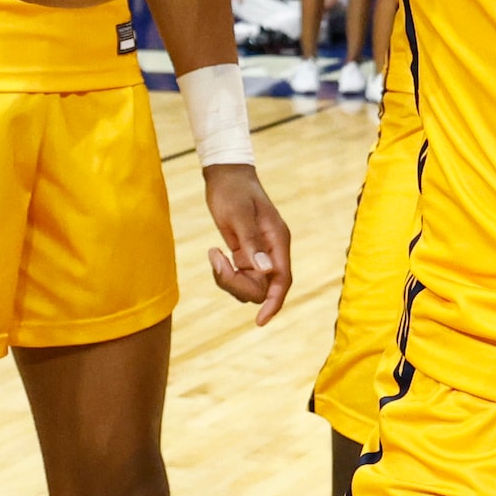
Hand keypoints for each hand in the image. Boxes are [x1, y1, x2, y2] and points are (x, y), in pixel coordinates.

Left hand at [200, 163, 290, 325]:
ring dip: (228, 278)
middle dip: (237, 284)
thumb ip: (252, 243)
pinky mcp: (246, 253)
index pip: (282, 280)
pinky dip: (225, 273)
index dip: (274, 303)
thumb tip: (266, 271)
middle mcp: (272, 250)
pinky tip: (215, 252)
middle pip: (262, 287)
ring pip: (249, 285)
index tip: (259, 321)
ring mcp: (260, 253)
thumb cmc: (232, 190)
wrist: (225, 174)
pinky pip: (239, 276)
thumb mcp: (238, 215)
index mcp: (278, 240)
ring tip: (213, 253)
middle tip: (216, 260)